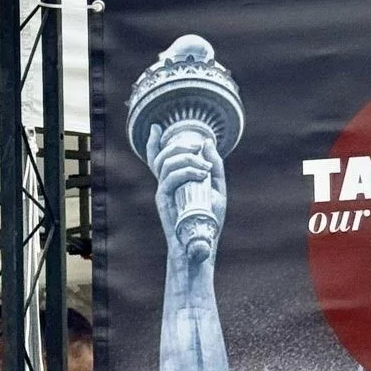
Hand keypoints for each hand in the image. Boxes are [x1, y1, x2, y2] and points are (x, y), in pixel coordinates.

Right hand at [149, 121, 227, 258]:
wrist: (202, 243)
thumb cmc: (208, 218)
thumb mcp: (216, 188)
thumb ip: (214, 166)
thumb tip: (208, 142)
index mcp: (176, 181)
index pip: (159, 159)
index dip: (154, 142)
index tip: (156, 127)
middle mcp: (166, 184)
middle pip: (162, 156)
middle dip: (178, 145)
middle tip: (197, 146)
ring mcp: (164, 192)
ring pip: (166, 164)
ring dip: (186, 158)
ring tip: (204, 166)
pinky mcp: (164, 200)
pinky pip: (170, 179)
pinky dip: (185, 171)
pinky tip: (200, 173)